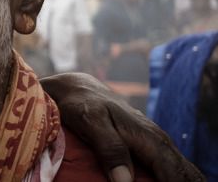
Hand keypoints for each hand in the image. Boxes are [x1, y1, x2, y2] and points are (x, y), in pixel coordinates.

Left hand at [41, 72, 203, 181]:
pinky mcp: (149, 146)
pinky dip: (173, 176)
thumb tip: (125, 181)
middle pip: (183, 171)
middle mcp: (158, 140)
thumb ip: (110, 148)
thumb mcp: (91, 122)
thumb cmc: (83, 105)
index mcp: (148, 137)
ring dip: (182, 179)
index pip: (174, 171)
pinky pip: (170, 165)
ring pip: (180, 167)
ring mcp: (155, 142)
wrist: (79, 89)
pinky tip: (169, 181)